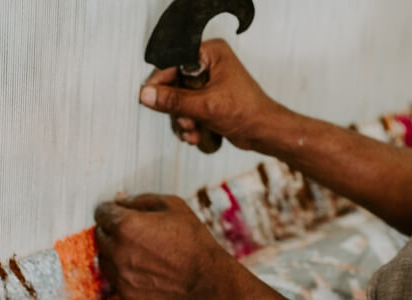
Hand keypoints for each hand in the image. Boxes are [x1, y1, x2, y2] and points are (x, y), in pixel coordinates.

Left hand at [94, 194, 231, 299]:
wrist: (206, 281)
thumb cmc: (194, 240)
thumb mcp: (173, 206)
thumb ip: (141, 200)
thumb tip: (121, 200)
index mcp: (126, 225)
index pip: (101, 212)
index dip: (112, 211)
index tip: (120, 213)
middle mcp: (117, 251)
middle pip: (100, 235)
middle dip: (112, 231)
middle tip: (135, 234)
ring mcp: (120, 275)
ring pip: (104, 258)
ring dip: (115, 253)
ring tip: (140, 253)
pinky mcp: (126, 294)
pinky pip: (116, 279)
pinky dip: (124, 273)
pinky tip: (145, 270)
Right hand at [140, 39, 286, 151]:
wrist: (265, 132)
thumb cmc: (248, 113)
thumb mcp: (205, 106)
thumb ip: (173, 100)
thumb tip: (147, 95)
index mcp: (210, 53)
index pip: (173, 63)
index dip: (161, 82)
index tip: (151, 98)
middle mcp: (209, 64)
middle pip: (174, 84)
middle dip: (177, 108)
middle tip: (186, 121)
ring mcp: (208, 82)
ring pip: (179, 100)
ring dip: (183, 120)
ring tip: (193, 131)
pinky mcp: (208, 99)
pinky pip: (188, 109)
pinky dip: (190, 123)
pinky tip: (196, 135)